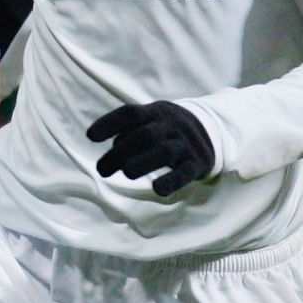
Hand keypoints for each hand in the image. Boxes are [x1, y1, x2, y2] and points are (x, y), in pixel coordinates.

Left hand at [87, 101, 213, 196]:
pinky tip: (157, 189)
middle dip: (120, 153)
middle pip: (145, 135)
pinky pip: (185, 173)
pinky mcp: (197, 164)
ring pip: (165, 151)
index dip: (109, 123)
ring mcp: (185, 144)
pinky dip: (171, 181)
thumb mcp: (149, 121)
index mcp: (155, 113)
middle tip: (102, 170)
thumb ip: (126, 133)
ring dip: (142, 163)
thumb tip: (107, 160)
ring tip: (127, 174)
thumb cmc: (166, 129)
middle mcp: (171, 126)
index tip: (91, 136)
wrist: (212, 130)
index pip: (130, 113)